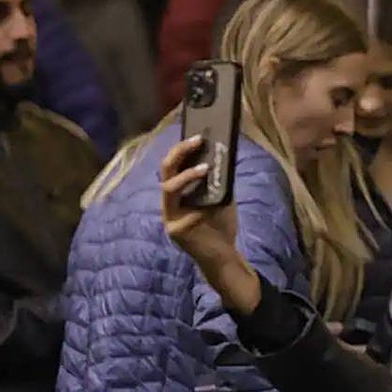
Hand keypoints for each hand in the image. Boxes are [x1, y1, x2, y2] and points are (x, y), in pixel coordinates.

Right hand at [161, 136, 259, 313]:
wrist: (223, 255)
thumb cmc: (220, 225)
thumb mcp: (223, 198)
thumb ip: (220, 181)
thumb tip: (226, 155)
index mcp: (178, 193)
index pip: (173, 166)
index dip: (181, 149)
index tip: (197, 135)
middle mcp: (169, 203)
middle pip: (165, 172)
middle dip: (179, 154)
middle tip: (197, 141)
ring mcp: (170, 217)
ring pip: (168, 190)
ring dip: (186, 177)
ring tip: (205, 169)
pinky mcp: (176, 232)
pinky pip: (186, 215)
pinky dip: (201, 210)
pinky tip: (212, 208)